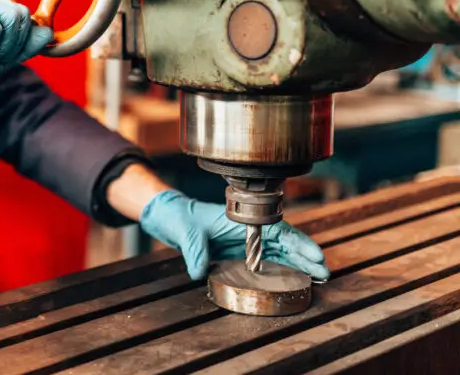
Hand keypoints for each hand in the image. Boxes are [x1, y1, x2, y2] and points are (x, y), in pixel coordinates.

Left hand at [139, 189, 329, 280]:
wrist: (167, 216)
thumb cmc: (178, 216)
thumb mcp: (184, 232)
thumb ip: (193, 250)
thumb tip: (198, 271)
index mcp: (239, 219)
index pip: (275, 229)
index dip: (297, 242)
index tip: (314, 254)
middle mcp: (246, 229)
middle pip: (283, 242)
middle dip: (306, 255)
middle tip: (325, 272)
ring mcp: (244, 240)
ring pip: (279, 251)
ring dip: (299, 263)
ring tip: (319, 277)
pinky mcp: (238, 251)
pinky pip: (267, 259)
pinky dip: (283, 267)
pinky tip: (296, 277)